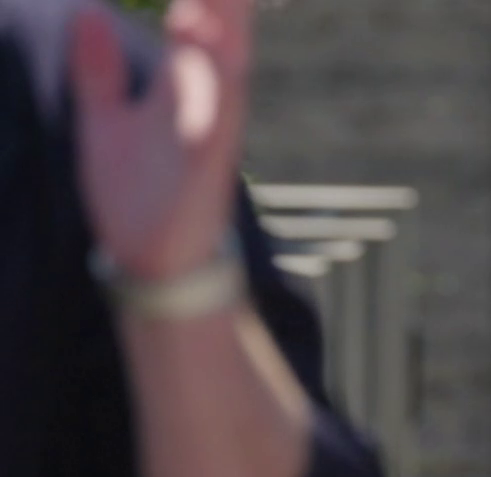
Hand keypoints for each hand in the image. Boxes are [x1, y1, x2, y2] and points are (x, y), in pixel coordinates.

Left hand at [71, 0, 251, 281]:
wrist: (147, 263)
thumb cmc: (133, 196)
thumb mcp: (102, 122)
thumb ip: (97, 72)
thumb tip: (85, 12)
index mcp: (179, 85)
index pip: (192, 14)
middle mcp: (202, 98)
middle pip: (218, 25)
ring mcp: (210, 128)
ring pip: (228, 61)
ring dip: (231, 21)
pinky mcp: (207, 163)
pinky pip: (219, 117)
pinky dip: (221, 83)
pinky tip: (218, 49)